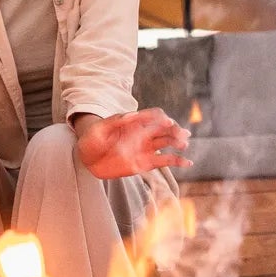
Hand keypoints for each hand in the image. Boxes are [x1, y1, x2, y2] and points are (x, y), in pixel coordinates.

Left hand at [75, 109, 191, 179]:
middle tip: (182, 136)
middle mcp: (143, 133)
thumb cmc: (92, 138)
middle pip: (165, 128)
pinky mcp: (145, 162)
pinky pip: (165, 161)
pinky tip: (188, 162)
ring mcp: (145, 147)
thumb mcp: (101, 128)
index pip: (153, 115)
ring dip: (178, 142)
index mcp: (134, 122)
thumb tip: (133, 114)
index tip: (167, 123)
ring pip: (167, 142)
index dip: (161, 118)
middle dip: (175, 130)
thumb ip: (116, 121)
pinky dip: (177, 161)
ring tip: (184, 145)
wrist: (87, 158)